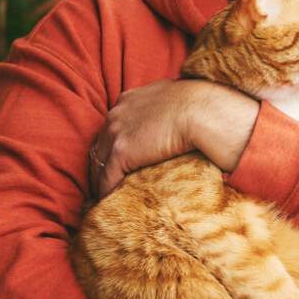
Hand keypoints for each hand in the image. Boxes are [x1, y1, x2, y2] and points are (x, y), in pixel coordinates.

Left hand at [89, 78, 258, 197]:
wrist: (200, 111)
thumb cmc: (198, 104)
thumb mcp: (174, 96)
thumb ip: (165, 104)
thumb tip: (178, 113)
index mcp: (128, 100)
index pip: (111, 127)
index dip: (112, 144)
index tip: (117, 159)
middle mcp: (116, 114)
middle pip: (100, 145)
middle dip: (101, 164)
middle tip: (106, 181)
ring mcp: (115, 132)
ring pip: (98, 164)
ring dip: (100, 181)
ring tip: (106, 196)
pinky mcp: (121, 152)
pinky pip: (107, 178)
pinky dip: (106, 191)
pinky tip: (110, 202)